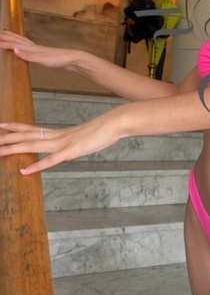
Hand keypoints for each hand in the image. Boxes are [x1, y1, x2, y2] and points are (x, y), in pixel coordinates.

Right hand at [0, 30, 79, 69]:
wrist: (72, 59)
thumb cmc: (58, 59)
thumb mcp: (42, 59)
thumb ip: (28, 55)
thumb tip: (15, 49)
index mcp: (32, 48)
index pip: (14, 44)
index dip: (3, 43)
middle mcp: (34, 47)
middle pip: (17, 40)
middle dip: (7, 36)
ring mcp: (38, 49)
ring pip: (22, 41)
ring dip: (13, 37)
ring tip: (6, 33)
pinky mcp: (42, 53)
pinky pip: (28, 45)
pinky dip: (23, 43)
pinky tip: (24, 45)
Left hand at [0, 111, 123, 173]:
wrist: (114, 123)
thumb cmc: (104, 129)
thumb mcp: (86, 136)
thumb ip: (76, 140)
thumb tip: (74, 144)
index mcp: (60, 133)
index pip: (32, 129)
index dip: (16, 127)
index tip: (2, 125)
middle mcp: (57, 136)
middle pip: (27, 136)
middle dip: (7, 138)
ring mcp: (63, 144)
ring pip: (33, 145)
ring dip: (14, 149)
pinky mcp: (70, 152)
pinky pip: (50, 161)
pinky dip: (36, 166)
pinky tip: (24, 171)